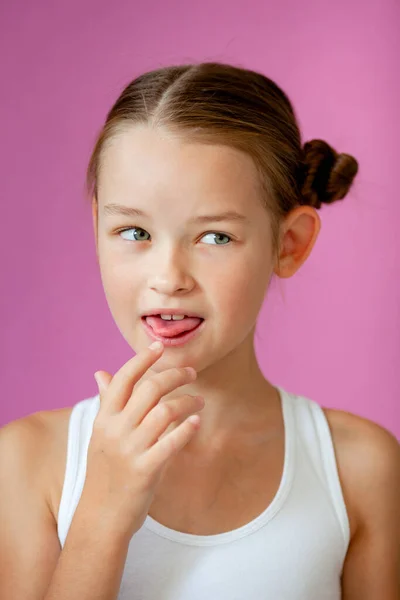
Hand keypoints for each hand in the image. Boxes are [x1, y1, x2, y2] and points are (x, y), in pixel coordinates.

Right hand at [79, 342, 203, 541]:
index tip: (160, 346)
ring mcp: (130, 450)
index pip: (124, 378)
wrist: (100, 516)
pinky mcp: (145, 470)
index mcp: (105, 418)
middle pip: (150, 389)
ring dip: (187, 401)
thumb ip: (106, 403)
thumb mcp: (101, 434)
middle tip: (192, 373)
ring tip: (199, 401)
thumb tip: (100, 373)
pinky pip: (170, 443)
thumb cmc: (105, 471)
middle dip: (175, 375)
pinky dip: (186, 429)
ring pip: (164, 412)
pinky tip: (197, 421)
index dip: (143, 358)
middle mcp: (115, 430)